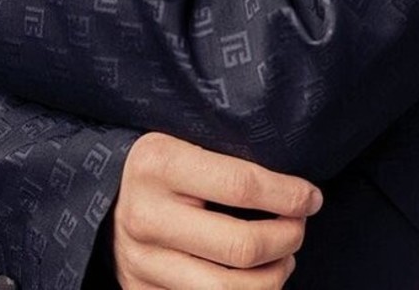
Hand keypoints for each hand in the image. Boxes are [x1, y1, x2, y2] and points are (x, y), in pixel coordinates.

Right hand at [111, 131, 321, 289]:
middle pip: (242, 247)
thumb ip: (230, 162)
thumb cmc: (165, 167)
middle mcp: (147, 215)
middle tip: (299, 227)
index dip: (288, 195)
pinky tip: (256, 279)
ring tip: (284, 257)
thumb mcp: (185, 142)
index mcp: (159, 163)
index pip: (242, 186)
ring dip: (274, 277)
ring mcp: (142, 263)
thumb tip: (300, 192)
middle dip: (287, 239)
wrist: (106, 198)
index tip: (312, 197)